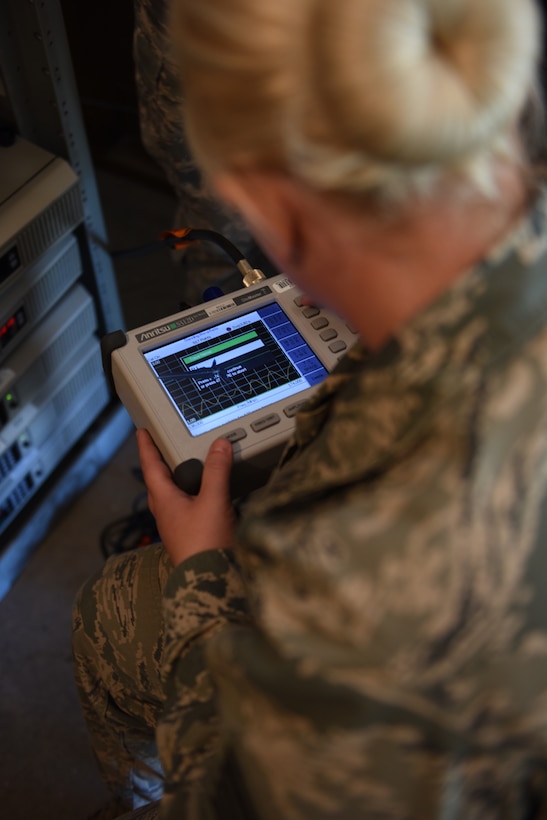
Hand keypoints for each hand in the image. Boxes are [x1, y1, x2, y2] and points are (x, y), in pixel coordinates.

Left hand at [136, 428, 235, 566]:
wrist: (210, 582)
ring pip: (171, 497)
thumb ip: (217, 471)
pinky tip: (206, 497)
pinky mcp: (190, 537)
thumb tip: (219, 444)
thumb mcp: (214, 501)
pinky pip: (186, 509)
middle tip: (163, 448)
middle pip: (158, 483)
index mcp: (165, 501)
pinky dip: (192, 496)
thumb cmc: (205, 544)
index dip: (146, 448)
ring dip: (176, 481)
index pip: (150, 468)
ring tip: (187, 468)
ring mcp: (177, 527)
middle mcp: (167, 514)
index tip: (141, 432)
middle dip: (159, 464)